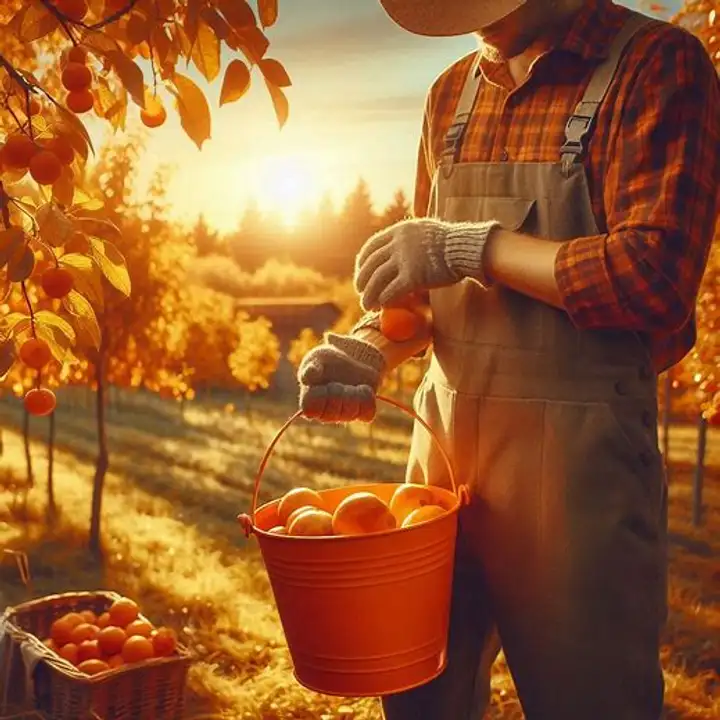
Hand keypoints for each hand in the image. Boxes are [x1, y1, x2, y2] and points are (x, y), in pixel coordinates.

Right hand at [297, 334, 384, 422]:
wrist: (352, 358)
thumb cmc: (329, 360)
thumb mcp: (317, 358)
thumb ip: (311, 367)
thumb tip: (308, 375)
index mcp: (309, 402)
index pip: (310, 410)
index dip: (319, 396)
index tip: (324, 384)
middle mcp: (326, 413)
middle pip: (332, 413)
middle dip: (337, 392)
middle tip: (337, 382)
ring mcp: (345, 415)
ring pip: (350, 413)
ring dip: (352, 394)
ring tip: (351, 385)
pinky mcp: (362, 413)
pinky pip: (367, 413)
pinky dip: (366, 397)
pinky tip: (362, 387)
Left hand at [354, 217, 499, 310]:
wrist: (467, 250)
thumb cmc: (452, 245)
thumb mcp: (425, 232)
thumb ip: (409, 240)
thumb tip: (398, 253)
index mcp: (399, 231)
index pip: (371, 246)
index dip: (362, 262)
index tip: (361, 273)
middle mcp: (398, 243)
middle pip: (370, 264)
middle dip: (362, 281)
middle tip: (361, 292)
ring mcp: (405, 259)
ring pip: (377, 280)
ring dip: (369, 295)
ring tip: (367, 306)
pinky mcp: (413, 277)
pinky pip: (391, 292)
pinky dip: (383, 301)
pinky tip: (381, 307)